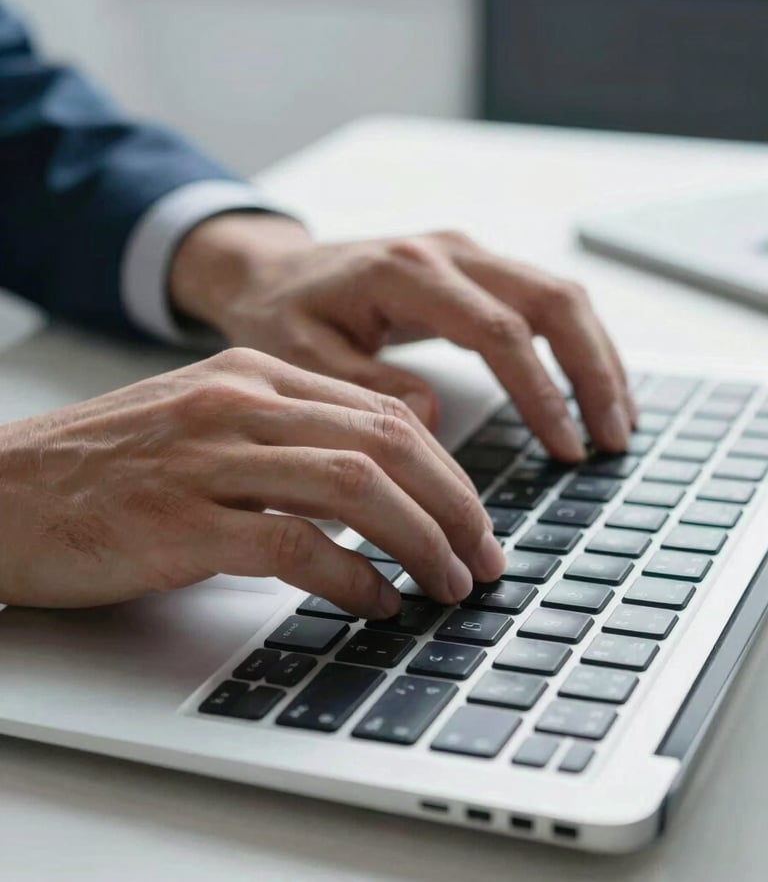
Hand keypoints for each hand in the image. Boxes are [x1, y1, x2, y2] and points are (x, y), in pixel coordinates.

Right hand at [0, 349, 503, 613]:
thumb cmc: (107, 467)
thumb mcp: (204, 424)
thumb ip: (286, 438)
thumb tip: (377, 483)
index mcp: (252, 374)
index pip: (383, 412)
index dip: (446, 471)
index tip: (472, 518)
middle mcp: (238, 403)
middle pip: (387, 443)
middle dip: (454, 506)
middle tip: (482, 557)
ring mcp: (208, 458)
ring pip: (356, 487)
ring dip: (420, 542)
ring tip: (447, 584)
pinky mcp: (180, 521)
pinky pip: (295, 546)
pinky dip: (352, 578)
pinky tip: (375, 602)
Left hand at [170, 214, 635, 461]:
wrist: (273, 272)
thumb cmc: (283, 314)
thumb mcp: (303, 356)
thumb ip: (366, 386)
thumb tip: (433, 421)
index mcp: (406, 272)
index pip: (498, 331)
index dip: (541, 392)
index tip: (565, 447)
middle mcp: (448, 252)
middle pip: (551, 300)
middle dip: (593, 372)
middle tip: (614, 438)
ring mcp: (466, 254)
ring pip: (559, 295)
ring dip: (597, 357)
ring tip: (619, 419)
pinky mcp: (473, 268)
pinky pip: (542, 299)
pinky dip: (575, 343)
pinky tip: (590, 385)